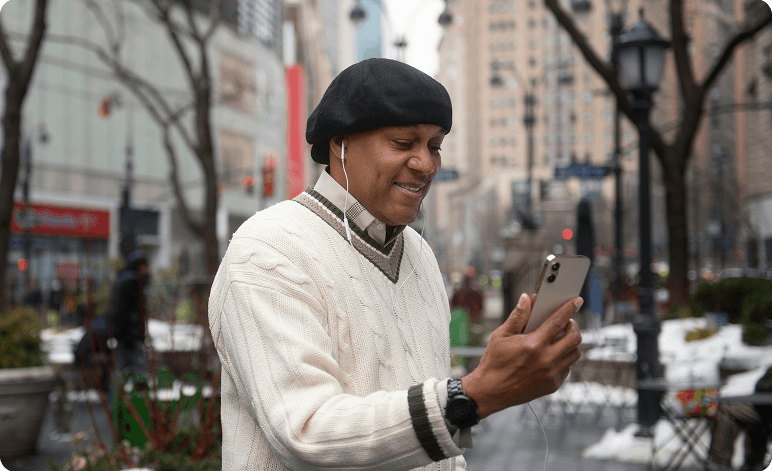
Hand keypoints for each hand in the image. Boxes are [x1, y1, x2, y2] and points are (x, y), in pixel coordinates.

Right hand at [461, 293, 582, 419]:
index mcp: (534, 344)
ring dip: (570, 343)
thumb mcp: (501, 335)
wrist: (490, 392)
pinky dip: (563, 358)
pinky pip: (567, 367)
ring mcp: (552, 374)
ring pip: (575, 353)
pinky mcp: (553, 385)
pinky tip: (552, 355)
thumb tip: (527, 298)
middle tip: (567, 322)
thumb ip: (517, 316)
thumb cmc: (494, 362)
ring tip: (559, 339)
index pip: (558, 321)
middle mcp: (546, 359)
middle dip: (574, 326)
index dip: (569, 309)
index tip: (577, 301)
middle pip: (574, 338)